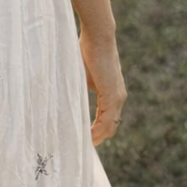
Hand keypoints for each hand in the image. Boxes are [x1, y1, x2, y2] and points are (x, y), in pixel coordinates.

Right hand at [79, 29, 126, 145]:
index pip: (107, 119)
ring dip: (97, 138)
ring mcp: (117, 97)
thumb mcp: (83, 77)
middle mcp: (118, 98)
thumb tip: (67, 100)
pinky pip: (106, 120)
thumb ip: (80, 91)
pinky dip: (97, 131)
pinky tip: (87, 138)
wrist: (98, 37)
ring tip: (82, 147)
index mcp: (112, 94)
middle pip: (110, 127)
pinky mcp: (112, 95)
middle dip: (97, 139)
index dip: (96, 131)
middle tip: (81, 148)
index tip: (83, 140)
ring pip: (110, 126)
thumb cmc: (88, 52)